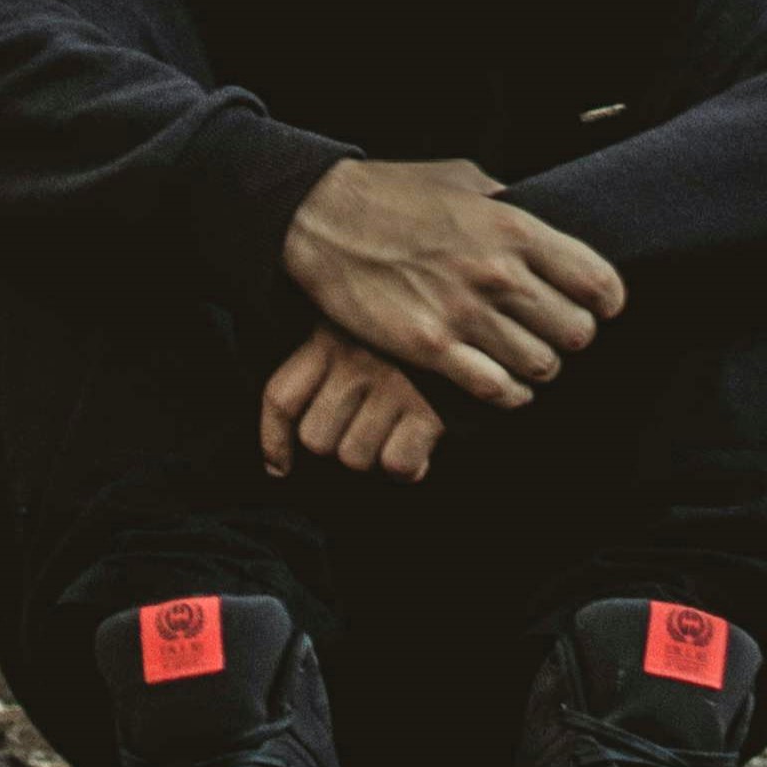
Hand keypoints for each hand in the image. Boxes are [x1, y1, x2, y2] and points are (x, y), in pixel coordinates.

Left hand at [260, 325, 444, 480]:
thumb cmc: (426, 311)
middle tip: (367, 435)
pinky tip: (422, 452)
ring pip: (354, 456)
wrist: (493, 299)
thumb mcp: (370, 313)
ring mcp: (391, 384)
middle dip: (340, 448)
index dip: (274, 441)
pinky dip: (408, 467)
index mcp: (331, 335)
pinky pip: (397, 464)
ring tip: (398, 437)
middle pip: (317, 438)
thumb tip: (310, 421)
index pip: (281, 397)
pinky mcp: (431, 406)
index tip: (279, 467)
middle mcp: (355, 361)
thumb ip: (338, 350)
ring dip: (376, 458)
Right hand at [281, 158, 625, 407]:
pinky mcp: (431, 349)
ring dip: (539, 367)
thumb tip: (538, 213)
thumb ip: (506, 202)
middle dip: (572, 337)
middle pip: (576, 332)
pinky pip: (496, 389)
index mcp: (514, 229)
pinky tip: (501, 384)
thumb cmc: (390, 193)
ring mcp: (464, 315)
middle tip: (555, 334)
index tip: (600, 307)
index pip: (597, 282)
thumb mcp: (461, 179)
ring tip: (527, 359)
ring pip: (541, 365)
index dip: (607, 301)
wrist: (322, 219)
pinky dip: (508, 394)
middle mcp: (498, 275)